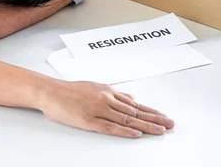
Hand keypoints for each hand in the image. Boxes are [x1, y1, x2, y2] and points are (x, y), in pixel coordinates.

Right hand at [39, 80, 173, 137]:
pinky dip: (124, 130)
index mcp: (108, 92)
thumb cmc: (70, 90)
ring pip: (126, 118)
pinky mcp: (88, 120)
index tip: (164, 117)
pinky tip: (135, 133)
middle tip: (170, 124)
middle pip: (135, 111)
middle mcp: (106, 99)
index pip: (135, 104)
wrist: (50, 91)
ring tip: (160, 130)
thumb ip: (114, 94)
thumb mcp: (95, 87)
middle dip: (154, 118)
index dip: (151, 111)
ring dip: (145, 125)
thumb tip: (131, 97)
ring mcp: (98, 109)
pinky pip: (109, 127)